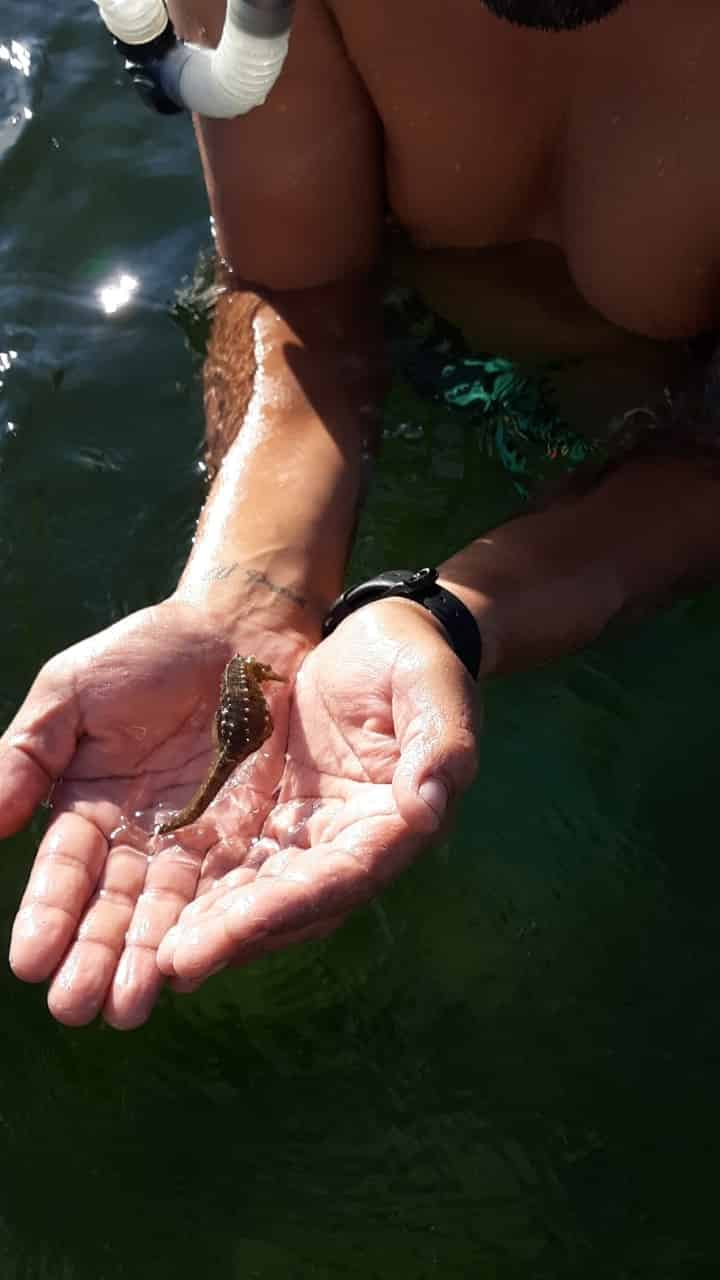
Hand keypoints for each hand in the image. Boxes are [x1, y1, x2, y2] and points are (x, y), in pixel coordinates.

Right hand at [1, 597, 308, 1027]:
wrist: (242, 627)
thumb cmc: (150, 651)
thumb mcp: (71, 692)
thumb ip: (27, 753)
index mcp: (88, 808)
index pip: (63, 872)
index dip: (47, 915)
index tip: (29, 961)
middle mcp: (139, 839)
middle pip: (113, 909)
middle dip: (95, 959)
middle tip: (80, 1008)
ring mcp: (196, 844)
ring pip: (167, 912)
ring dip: (146, 961)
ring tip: (130, 1008)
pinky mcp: (251, 839)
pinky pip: (230, 889)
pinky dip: (212, 926)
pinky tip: (193, 965)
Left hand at [156, 599, 479, 982]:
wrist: (377, 637)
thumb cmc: (413, 659)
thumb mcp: (432, 688)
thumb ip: (440, 743)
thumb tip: (425, 807)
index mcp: (397, 823)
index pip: (344, 877)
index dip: (291, 905)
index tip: (237, 926)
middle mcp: (351, 844)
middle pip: (293, 903)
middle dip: (237, 935)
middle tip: (176, 964)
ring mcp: (309, 835)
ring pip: (257, 892)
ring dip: (212, 926)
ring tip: (156, 957)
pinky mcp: (274, 818)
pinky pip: (234, 860)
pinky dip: (201, 890)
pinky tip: (155, 914)